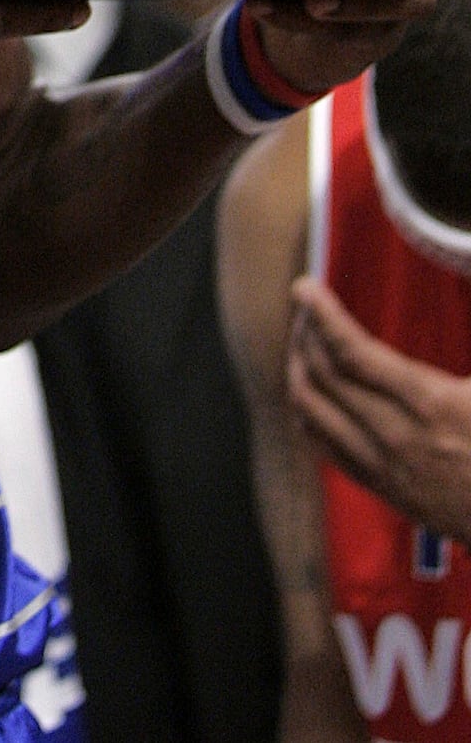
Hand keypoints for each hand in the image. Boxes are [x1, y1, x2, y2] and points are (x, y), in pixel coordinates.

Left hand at [288, 275, 470, 543]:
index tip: (305, 286)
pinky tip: (314, 383)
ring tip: (306, 340)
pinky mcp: (381, 487)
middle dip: (305, 330)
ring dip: (298, 365)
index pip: (352, 352)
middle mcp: (399, 436)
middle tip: (308, 306)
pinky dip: (307, 405)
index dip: (321, 314)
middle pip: (322, 374)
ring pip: (310, 408)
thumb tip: (468, 264)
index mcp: (433, 404)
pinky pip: (320, 441)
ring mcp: (385, 467)